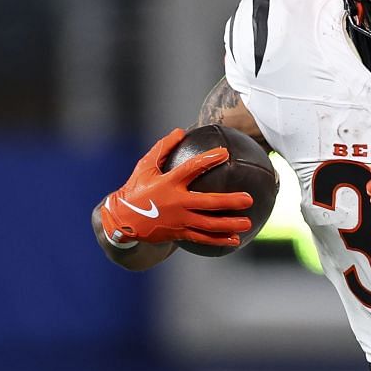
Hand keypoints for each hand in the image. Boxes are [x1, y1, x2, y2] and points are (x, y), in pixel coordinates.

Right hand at [100, 129, 250, 247]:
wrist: (121, 219)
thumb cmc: (136, 188)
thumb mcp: (145, 166)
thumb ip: (163, 148)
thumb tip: (180, 131)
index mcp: (168, 183)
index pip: (191, 168)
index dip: (208, 159)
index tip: (225, 153)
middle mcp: (176, 202)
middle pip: (207, 203)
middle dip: (229, 201)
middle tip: (248, 199)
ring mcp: (178, 220)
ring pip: (208, 225)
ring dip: (229, 224)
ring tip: (248, 223)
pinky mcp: (179, 233)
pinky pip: (202, 238)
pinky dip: (218, 240)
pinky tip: (235, 240)